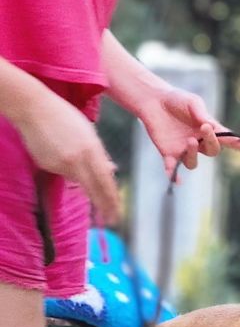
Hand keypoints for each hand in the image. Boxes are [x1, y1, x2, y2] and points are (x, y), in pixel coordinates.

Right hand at [15, 86, 120, 223]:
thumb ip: (100, 154)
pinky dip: (64, 166)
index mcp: (91, 149)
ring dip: (80, 174)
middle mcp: (78, 160)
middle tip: (112, 219)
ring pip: (77, 179)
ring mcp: (61, 165)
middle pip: (94, 190)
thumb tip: (111, 171)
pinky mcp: (48, 166)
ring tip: (70, 150)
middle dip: (104, 206)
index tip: (118, 212)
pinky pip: (61, 172)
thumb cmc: (65, 117)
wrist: (34, 108)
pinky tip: (58, 149)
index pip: (105, 181)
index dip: (112, 199)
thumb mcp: (88, 133)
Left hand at [139, 88, 239, 176]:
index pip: (226, 139)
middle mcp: (199, 143)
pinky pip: (173, 169)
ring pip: (193, 163)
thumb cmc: (177, 100)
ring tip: (189, 141)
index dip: (239, 144)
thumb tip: (208, 126)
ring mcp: (184, 150)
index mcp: (208, 131)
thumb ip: (200, 112)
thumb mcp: (192, 102)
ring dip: (193, 154)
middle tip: (205, 128)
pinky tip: (176, 179)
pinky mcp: (169, 154)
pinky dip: (174, 175)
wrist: (154, 101)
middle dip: (211, 141)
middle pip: (212, 151)